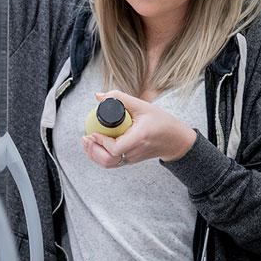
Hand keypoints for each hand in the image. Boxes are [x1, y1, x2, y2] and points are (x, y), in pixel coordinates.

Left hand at [81, 90, 196, 167]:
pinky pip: (112, 163)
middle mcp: (134, 152)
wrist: (175, 140)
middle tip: (85, 137)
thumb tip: (98, 96)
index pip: (116, 148)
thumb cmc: (162, 122)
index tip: (94, 132)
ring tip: (87, 142)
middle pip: (108, 160)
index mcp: (139, 138)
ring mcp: (132, 159)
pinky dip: (100, 156)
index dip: (102, 142)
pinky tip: (95, 146)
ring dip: (94, 154)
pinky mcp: (130, 160)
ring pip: (108, 164)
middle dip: (92, 150)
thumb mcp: (142, 106)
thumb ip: (120, 98)